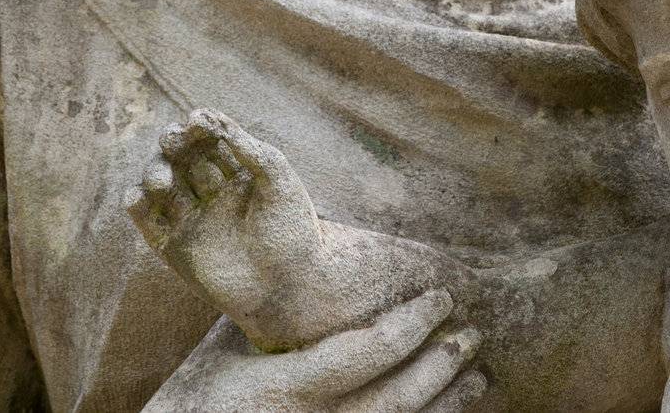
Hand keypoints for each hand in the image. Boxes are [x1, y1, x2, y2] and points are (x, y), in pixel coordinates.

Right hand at [131, 108, 325, 328]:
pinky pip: (148, 221)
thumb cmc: (292, 231)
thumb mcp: (279, 181)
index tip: (198, 121)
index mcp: (237, 172)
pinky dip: (137, 206)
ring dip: (155, 172)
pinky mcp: (175, 247)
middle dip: (174, 144)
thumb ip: (252, 151)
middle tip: (173, 140)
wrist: (290, 288)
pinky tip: (137, 196)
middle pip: (182, 156)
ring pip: (162, 184)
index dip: (201, 127)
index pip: (210, 140)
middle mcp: (211, 192)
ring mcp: (192, 218)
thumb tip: (220, 122)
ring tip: (162, 180)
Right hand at [145, 291, 486, 412]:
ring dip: (446, 405)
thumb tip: (312, 270)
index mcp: (288, 387)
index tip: (440, 297)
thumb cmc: (191, 401)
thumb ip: (271, 318)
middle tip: (472, 334)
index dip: (410, 325)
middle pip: (396, 399)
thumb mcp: (225, 350)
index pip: (366, 353)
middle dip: (441, 365)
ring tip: (478, 378)